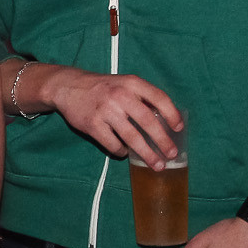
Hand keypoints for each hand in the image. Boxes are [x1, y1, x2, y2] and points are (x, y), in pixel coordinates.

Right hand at [42, 67, 183, 166]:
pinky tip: (124, 152)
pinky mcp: (92, 124)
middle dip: (163, 140)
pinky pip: (113, 144)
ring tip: (157, 164)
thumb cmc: (104, 88)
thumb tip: (166, 121)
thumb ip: (143, 98)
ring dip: (147, 153)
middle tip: (172, 154)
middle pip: (148, 121)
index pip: (159, 98)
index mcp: (132, 83)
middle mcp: (120, 95)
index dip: (172, 114)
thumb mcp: (124, 84)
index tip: (178, 128)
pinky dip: (121, 151)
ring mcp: (105, 111)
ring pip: (132, 137)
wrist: (69, 87)